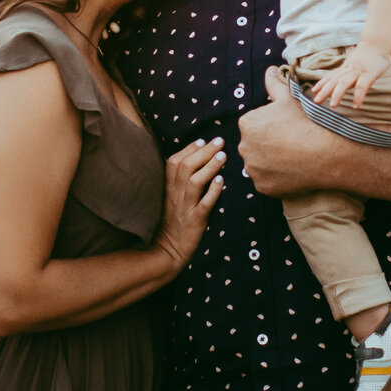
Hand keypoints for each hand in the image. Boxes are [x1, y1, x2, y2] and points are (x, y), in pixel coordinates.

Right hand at [150, 137, 226, 270]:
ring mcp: (185, 208)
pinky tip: (222, 181)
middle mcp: (175, 195)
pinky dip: (213, 191)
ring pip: (195, 182)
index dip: (189, 148)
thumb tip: (195, 162)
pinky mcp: (194, 221)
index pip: (175, 161)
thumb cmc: (172, 222)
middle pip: (186, 167)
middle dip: (204, 151)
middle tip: (219, 141)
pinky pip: (204, 204)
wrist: (166, 250)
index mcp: (168, 188)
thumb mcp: (171, 199)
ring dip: (210, 166)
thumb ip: (179, 182)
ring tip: (223, 155)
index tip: (203, 140)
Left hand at [239, 67, 329, 197]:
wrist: (326, 153)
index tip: (286, 129)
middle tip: (290, 144)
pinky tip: (291, 171)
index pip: (254, 125)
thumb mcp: (290, 99)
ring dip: (269, 162)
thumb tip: (270, 70)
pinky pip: (265, 181)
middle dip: (267, 145)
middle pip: (254, 145)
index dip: (271, 126)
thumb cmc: (307, 123)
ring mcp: (252, 169)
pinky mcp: (262, 186)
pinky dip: (275, 178)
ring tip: (291, 158)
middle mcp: (244, 146)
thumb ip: (275, 84)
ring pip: (258, 164)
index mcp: (247, 123)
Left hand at [308, 42, 390, 110]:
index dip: (322, 83)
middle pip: (334, 80)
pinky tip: (356, 106)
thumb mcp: (357, 63)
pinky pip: (362, 86)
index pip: (332, 75)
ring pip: (344, 82)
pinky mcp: (369, 73)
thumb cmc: (370, 55)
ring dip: (337, 94)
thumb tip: (348, 83)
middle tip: (316, 101)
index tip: (314, 91)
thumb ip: (351, 72)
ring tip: (333, 105)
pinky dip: (358, 96)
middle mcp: (349, 68)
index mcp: (346, 66)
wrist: (379, 43)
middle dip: (324, 90)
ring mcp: (358, 70)